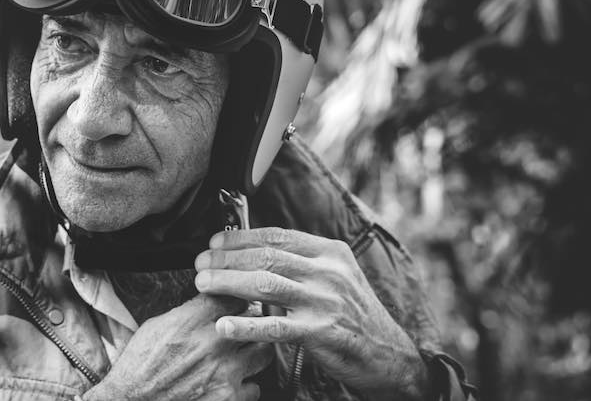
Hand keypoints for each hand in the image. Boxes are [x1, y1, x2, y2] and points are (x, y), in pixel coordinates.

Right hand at [84, 294, 272, 400]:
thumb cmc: (139, 365)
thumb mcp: (157, 325)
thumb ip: (188, 312)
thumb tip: (209, 301)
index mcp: (193, 320)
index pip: (233, 295)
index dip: (236, 299)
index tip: (236, 303)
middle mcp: (212, 343)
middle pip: (253, 321)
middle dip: (249, 323)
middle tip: (243, 328)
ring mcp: (224, 371)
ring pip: (263, 351)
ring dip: (253, 352)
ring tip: (242, 354)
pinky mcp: (227, 398)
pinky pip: (255, 387)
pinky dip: (246, 385)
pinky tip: (234, 382)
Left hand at [193, 228, 428, 399]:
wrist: (389, 354)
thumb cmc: (356, 316)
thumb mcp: (338, 276)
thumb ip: (306, 262)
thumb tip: (260, 250)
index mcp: (331, 252)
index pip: (278, 236)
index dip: (242, 237)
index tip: (217, 242)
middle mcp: (328, 271)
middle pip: (266, 257)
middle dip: (227, 258)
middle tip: (201, 263)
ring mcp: (325, 301)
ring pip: (265, 283)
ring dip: (228, 282)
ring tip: (203, 283)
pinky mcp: (320, 332)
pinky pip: (274, 326)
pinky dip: (245, 324)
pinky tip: (223, 324)